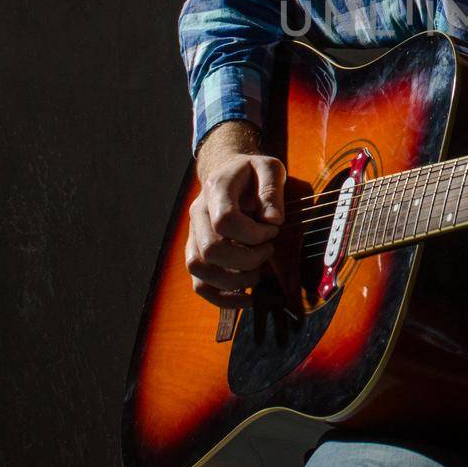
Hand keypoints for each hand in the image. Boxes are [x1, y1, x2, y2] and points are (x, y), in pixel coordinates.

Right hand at [186, 121, 285, 307]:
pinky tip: (246, 298)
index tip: (273, 231)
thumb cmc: (252, 173)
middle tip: (268, 252)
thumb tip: (273, 221)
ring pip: (199, 269)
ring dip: (234, 280)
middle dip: (247, 259)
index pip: (225, 220)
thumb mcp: (270, 168)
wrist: (228, 171)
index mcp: (216, 189)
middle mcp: (198, 213)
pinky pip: (199, 283)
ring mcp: (193, 234)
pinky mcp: (196, 252)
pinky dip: (222, 298)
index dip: (253, 234)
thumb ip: (272, 190)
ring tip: (258, 273)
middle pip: (211, 249)